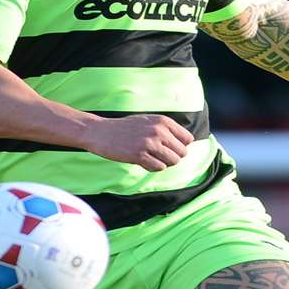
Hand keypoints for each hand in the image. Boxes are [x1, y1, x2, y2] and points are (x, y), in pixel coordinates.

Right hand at [81, 114, 195, 170]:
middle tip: (158, 156)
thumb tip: (186, 143)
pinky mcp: (139, 155)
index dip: (180, 146)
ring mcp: (149, 143)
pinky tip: (142, 161)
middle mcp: (159, 131)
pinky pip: (158, 168)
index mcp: (163, 121)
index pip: (188, 139)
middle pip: (182, 152)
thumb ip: (166, 129)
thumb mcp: (148, 121)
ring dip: (164, 163)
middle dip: (172, 157)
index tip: (168, 148)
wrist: (101, 132)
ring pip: (173, 161)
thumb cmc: (125, 128)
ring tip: (151, 158)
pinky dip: (152, 167)